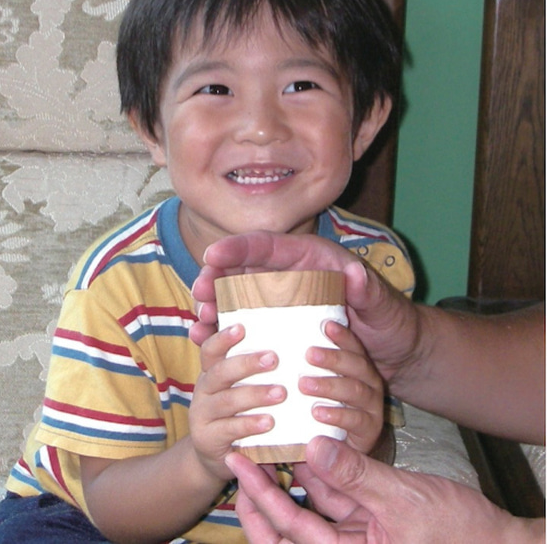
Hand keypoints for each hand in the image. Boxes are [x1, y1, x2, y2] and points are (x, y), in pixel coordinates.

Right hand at [188, 323, 286, 479]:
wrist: (217, 457)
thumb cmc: (238, 412)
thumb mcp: (239, 388)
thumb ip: (253, 368)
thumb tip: (284, 343)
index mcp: (212, 372)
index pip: (211, 349)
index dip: (223, 338)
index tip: (242, 327)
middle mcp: (204, 389)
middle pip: (220, 371)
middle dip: (246, 363)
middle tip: (274, 358)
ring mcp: (202, 414)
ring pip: (226, 400)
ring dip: (255, 395)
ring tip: (281, 392)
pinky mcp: (207, 439)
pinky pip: (228, 429)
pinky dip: (249, 424)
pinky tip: (270, 422)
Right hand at [191, 231, 420, 385]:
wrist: (395, 351)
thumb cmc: (390, 321)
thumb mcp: (384, 305)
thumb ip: (372, 291)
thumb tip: (355, 273)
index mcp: (311, 259)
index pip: (269, 245)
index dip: (238, 247)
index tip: (212, 255)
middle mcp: (291, 275)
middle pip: (243, 269)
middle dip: (216, 278)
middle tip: (199, 294)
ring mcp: (283, 301)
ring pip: (237, 296)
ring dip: (215, 306)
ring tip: (201, 325)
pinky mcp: (280, 326)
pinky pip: (246, 323)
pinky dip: (226, 330)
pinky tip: (209, 341)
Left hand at [226, 436, 541, 542]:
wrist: (495, 543)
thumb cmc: (456, 533)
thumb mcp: (402, 500)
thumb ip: (355, 475)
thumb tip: (315, 447)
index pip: (291, 528)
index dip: (261, 498)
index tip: (239, 465)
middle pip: (287, 527)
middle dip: (260, 498)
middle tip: (239, 462)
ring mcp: (353, 534)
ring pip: (306, 510)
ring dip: (287, 483)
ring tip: (265, 451)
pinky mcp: (365, 518)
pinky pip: (331, 499)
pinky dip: (317, 477)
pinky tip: (305, 451)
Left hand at [301, 320, 382, 453]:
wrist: (339, 451)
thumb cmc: (321, 407)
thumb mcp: (315, 383)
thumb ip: (308, 362)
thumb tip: (288, 332)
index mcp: (358, 367)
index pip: (353, 346)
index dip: (342, 335)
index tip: (326, 325)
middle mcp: (369, 383)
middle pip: (357, 365)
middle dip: (334, 358)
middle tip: (309, 354)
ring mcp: (372, 407)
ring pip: (355, 390)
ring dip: (329, 385)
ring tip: (304, 384)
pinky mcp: (369, 431)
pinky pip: (355, 420)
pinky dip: (336, 416)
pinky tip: (317, 413)